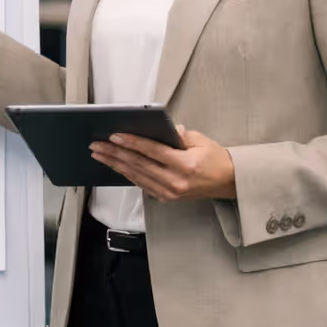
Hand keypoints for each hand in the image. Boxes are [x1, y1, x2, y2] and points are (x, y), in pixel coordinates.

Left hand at [90, 126, 236, 201]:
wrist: (228, 182)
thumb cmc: (215, 159)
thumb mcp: (200, 141)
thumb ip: (179, 135)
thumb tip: (159, 128)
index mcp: (185, 165)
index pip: (152, 152)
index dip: (132, 143)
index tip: (114, 136)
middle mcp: (175, 181)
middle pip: (139, 165)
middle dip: (115, 153)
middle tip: (97, 145)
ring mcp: (170, 192)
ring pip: (136, 176)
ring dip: (116, 164)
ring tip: (100, 154)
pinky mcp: (167, 197)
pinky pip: (142, 184)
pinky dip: (127, 174)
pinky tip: (115, 165)